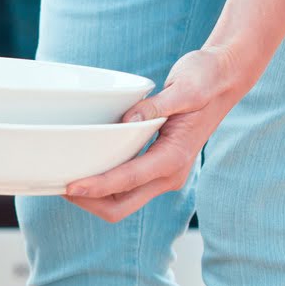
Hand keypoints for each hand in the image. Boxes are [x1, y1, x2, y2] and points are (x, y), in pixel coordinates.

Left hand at [64, 46, 255, 222]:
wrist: (224, 78)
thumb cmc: (205, 78)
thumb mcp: (185, 86)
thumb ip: (156, 106)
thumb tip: (128, 121)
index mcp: (174, 158)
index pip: (127, 180)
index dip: (96, 186)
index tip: (69, 187)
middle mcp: (170, 175)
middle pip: (120, 207)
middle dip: (89, 202)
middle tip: (60, 185)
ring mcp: (164, 176)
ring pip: (120, 203)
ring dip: (93, 198)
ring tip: (66, 180)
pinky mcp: (157, 169)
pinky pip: (125, 190)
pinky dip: (103, 187)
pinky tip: (86, 171)